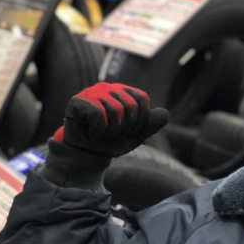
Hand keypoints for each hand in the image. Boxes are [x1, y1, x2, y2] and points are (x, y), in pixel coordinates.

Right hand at [53, 83, 167, 157]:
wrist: (89, 155)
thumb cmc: (111, 142)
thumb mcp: (136, 135)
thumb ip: (150, 124)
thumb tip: (165, 113)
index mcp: (124, 93)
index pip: (142, 100)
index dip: (139, 121)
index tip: (127, 131)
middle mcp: (109, 88)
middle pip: (130, 106)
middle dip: (124, 128)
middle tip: (111, 134)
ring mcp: (92, 92)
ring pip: (115, 110)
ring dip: (111, 131)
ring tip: (101, 134)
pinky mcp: (78, 100)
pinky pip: (97, 114)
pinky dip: (98, 131)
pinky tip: (91, 134)